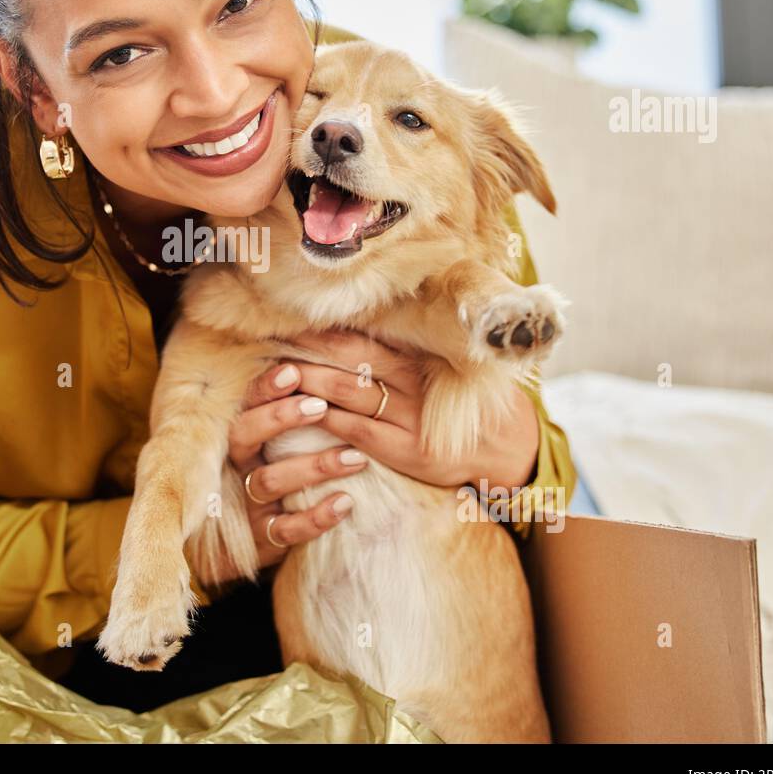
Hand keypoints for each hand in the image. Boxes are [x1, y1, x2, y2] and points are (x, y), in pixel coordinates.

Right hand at [205, 359, 366, 584]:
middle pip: (244, 435)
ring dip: (314, 466)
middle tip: (319, 405)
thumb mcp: (277, 442)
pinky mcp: (263, 540)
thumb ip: (294, 407)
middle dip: (280, 418)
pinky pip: (287, 530)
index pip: (245, 404)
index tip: (294, 370)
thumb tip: (329, 354)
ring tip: (356, 457)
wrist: (245, 544)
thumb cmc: (278, 474)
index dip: (265, 387)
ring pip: (272, 481)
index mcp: (241, 436)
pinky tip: (346, 503)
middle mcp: (238, 467)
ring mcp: (249, 504)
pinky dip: (316, 516)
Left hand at [277, 328, 540, 491]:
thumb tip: (350, 328)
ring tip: (276, 373)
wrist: (501, 447)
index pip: (362, 338)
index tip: (291, 323)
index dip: (325, 332)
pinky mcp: (407, 450)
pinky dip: (327, 419)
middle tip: (271, 342)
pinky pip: (358, 430)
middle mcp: (412, 382)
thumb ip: (399, 351)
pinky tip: (301, 412)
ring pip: (350, 391)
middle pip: (351, 359)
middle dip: (309, 350)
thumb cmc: (456, 403)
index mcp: (415, 358)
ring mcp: (410, 417)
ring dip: (310, 381)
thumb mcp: (435, 369)